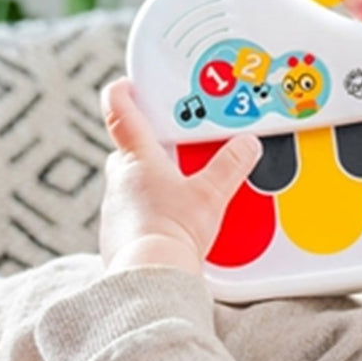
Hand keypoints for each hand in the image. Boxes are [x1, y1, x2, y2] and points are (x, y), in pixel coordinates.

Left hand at [99, 77, 261, 276]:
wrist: (151, 275)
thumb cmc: (173, 231)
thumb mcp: (211, 194)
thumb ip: (230, 166)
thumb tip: (246, 145)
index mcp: (137, 160)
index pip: (120, 114)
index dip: (122, 95)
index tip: (125, 85)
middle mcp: (120, 182)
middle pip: (127, 153)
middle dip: (148, 149)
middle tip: (171, 150)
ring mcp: (115, 211)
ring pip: (131, 188)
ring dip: (150, 187)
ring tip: (180, 195)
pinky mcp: (118, 238)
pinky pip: (133, 219)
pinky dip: (149, 218)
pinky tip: (171, 227)